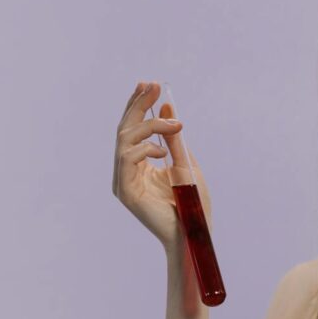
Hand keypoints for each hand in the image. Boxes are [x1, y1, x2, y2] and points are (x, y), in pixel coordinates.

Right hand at [112, 81, 212, 250]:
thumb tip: (167, 108)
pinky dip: (145, 149)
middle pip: (124, 129)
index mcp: (139, 164)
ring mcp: (124, 181)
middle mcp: (127, 171)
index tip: (149, 84)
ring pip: (124, 140)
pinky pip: (127, 159)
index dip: (138, 105)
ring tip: (175, 125)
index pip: (133, 128)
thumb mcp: (184, 163)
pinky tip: (163, 151)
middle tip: (152, 86)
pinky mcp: (126, 192)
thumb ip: (173, 138)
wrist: (193, 234)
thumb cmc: (191, 204)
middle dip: (138, 105)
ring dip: (149, 126)